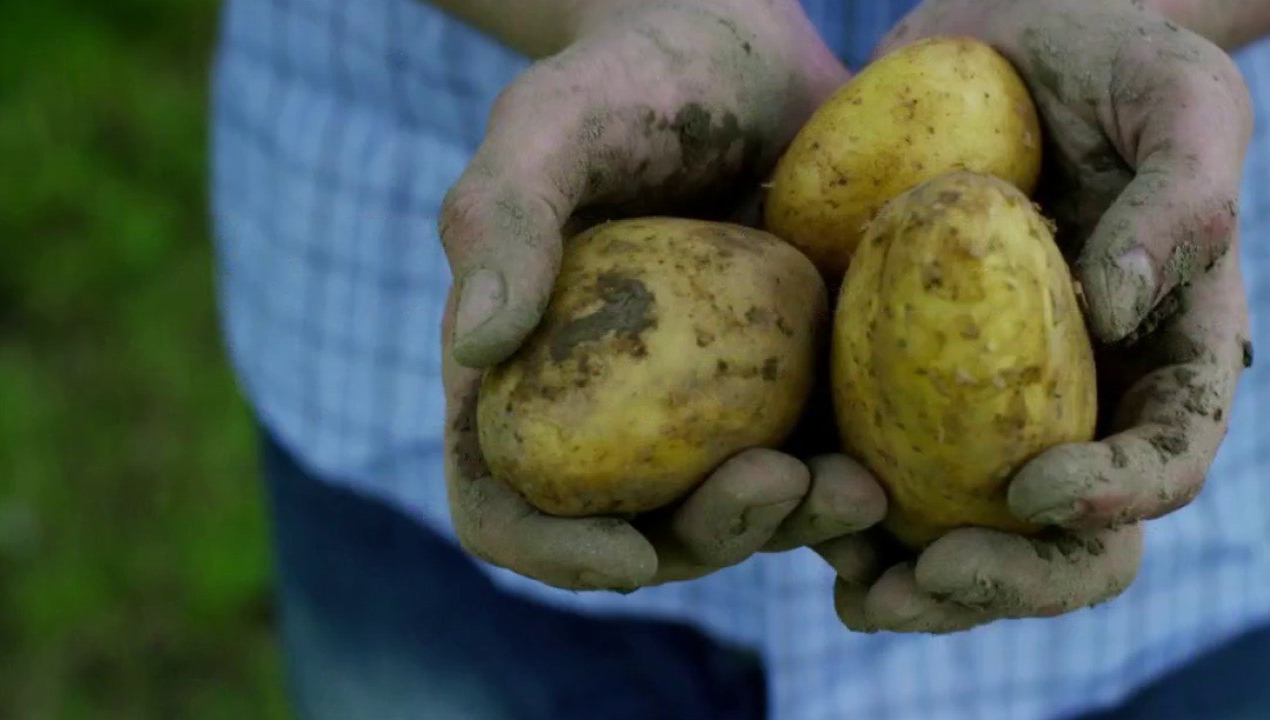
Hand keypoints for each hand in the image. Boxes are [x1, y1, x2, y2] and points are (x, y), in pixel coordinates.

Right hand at [439, 0, 885, 591]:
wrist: (743, 49)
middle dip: (705, 541)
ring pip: (731, 515)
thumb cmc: (631, 77)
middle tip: (780, 484)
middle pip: (634, 533)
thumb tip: (473, 344)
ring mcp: (699, 408)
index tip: (628, 557)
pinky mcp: (782, 387)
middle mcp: (606, 411)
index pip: (500, 503)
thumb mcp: (552, 123)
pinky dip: (845, 486)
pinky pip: (807, 463)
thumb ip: (501, 216)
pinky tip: (897, 465)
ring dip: (792, 526)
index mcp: (521, 375)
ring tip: (862, 487)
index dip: (549, 553)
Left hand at [829, 0, 1253, 631]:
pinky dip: (822, 500)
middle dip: (1000, 582)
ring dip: (901, 574)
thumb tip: (1124, 300)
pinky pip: (860, 459)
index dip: (1114, 497)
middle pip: (1058, 537)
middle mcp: (1067, 399)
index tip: (1033, 491)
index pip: (1164, 458)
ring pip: (953, 527)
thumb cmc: (1103, 52)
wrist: (990, 37)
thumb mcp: (1173, 94)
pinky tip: (778, 507)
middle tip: (924, 583)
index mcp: (1157, 358)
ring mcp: (972, 401)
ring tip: (844, 578)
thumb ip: (1184, 193)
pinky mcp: (884, 375)